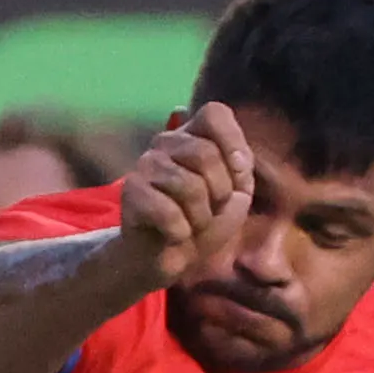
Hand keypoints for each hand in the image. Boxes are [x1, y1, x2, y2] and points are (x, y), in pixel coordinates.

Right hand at [119, 102, 254, 289]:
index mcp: (194, 136)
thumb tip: (237, 162)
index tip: (239, 176)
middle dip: (220, 192)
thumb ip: (242, 169)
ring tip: (192, 225)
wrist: (168, 258)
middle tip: (210, 210)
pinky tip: (175, 234)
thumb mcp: (236, 195)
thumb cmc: (203, 222)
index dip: (232, 143)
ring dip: (201, 217)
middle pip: (205, 154)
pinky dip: (181, 231)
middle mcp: (167, 142)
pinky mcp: (131, 192)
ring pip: (189, 185)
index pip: (214, 114)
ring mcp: (146, 164)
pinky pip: (168, 211)